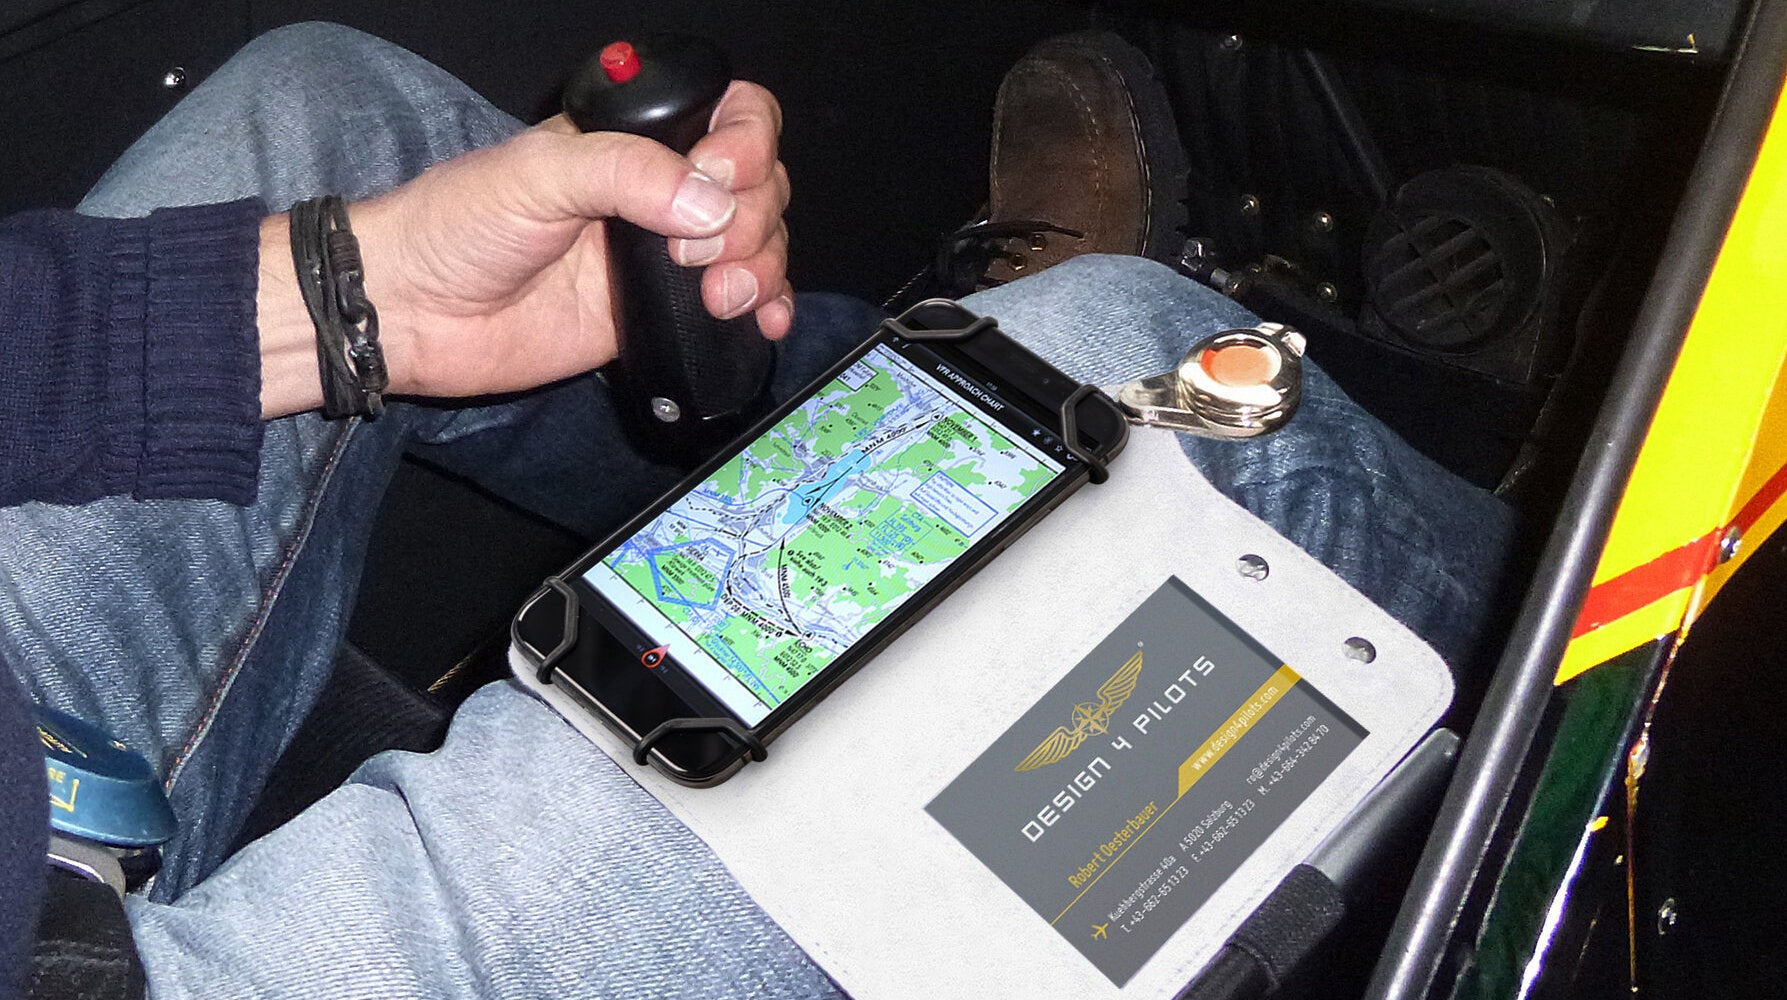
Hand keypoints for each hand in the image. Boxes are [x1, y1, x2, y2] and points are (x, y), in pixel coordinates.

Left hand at [258, 81, 791, 415]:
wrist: (416, 314)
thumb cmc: (456, 226)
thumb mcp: (538, 175)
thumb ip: (627, 174)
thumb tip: (711, 204)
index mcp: (635, 140)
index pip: (733, 117)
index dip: (746, 145)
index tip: (715, 180)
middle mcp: (662, 193)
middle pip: (760, 185)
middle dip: (750, 218)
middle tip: (694, 253)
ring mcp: (667, 258)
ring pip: (759, 245)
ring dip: (761, 268)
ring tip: (717, 296)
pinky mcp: (663, 316)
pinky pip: (741, 306)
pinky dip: (766, 309)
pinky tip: (761, 321)